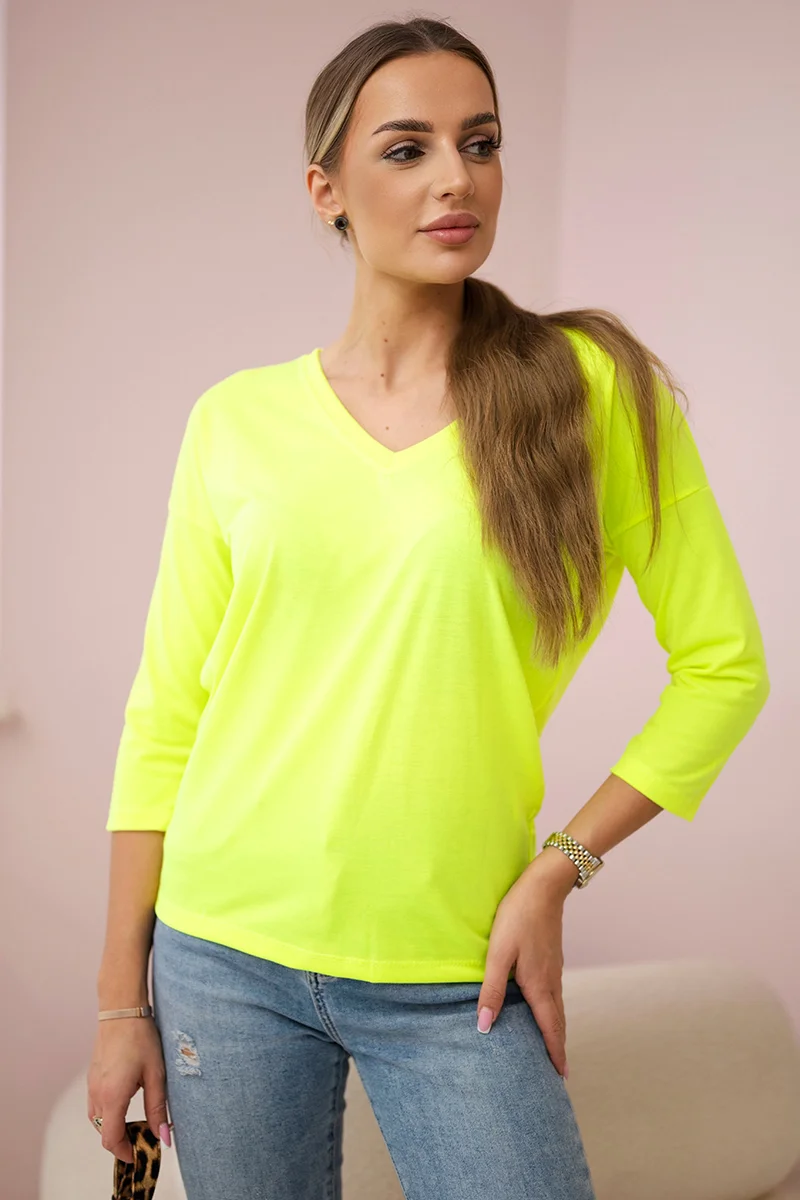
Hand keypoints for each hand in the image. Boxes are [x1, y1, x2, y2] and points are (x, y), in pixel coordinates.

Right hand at [86, 1017, 170, 1162]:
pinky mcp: (92, 1076)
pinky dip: (108, 1112)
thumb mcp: (156, 1074)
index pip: (111, 1139)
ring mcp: (92, 1085)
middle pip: (103, 1132)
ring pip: (97, 1119)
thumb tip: (163, 1137)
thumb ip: (158, 1108)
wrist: (122, 1010)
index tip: (139, 1155)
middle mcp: (97, 1094)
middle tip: (143, 1138)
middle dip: (121, 1140)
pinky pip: (95, 1104)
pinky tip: (126, 1100)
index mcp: (112, 1097)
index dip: (124, 1152)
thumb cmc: (140, 1038)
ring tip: (136, 1122)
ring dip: (114, 1126)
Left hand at [476, 865, 571, 1077]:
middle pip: (558, 1022)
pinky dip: (554, 1011)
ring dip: (557, 1029)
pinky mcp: (552, 958)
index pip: (550, 1028)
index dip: (554, 1053)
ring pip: (558, 1007)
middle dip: (559, 1047)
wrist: (544, 886)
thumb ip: (491, 989)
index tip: (560, 1076)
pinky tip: (545, 1008)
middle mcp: (551, 981)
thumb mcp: (498, 953)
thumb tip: (484, 1026)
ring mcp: (555, 969)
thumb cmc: (518, 917)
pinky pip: (556, 993)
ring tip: (552, 1045)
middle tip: (559, 1071)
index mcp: (539, 985)